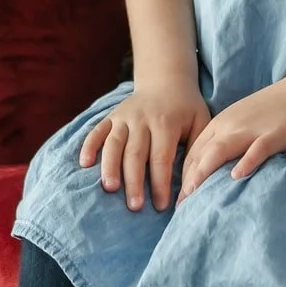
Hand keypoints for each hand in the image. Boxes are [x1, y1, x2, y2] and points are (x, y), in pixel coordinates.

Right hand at [79, 81, 210, 212]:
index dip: (160, 183)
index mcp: (165, 122)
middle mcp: (142, 119)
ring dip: (110, 166)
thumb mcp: (200, 122)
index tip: (161, 206)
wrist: (166, 80)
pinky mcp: (111, 116)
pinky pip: (97, 131)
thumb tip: (191, 181)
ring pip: (114, 144)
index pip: (161, 158)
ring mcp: (124, 117)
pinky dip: (89, 146)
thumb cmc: (186, 108)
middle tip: (135, 207)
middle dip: (134, 181)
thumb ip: (196, 148)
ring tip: (110, 188)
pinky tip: (84, 164)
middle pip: (135, 154)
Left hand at [178, 83, 285, 201]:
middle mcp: (231, 125)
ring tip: (194, 193)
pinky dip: (246, 162)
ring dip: (204, 172)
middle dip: (188, 179)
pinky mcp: (273, 135)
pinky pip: (256, 149)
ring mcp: (251, 129)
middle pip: (202, 153)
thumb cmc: (272, 110)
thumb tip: (208, 167)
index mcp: (221, 122)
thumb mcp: (241, 120)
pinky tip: (237, 176)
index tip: (178, 196)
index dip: (183, 174)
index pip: (195, 151)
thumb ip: (225, 140)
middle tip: (179, 204)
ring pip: (220, 150)